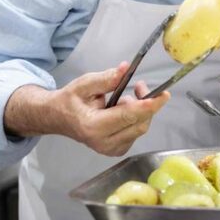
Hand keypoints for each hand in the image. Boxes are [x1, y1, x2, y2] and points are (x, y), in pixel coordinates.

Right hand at [4, 63, 169, 156]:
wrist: (58, 118)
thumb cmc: (70, 100)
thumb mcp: (84, 84)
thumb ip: (106, 78)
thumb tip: (126, 70)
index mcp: (93, 127)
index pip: (127, 116)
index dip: (147, 106)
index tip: (162, 95)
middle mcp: (104, 143)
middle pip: (139, 124)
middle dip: (146, 103)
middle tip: (139, 85)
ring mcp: (111, 149)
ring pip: (140, 128)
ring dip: (140, 110)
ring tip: (125, 96)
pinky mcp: (117, 150)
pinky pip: (136, 132)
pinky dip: (136, 118)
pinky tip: (124, 109)